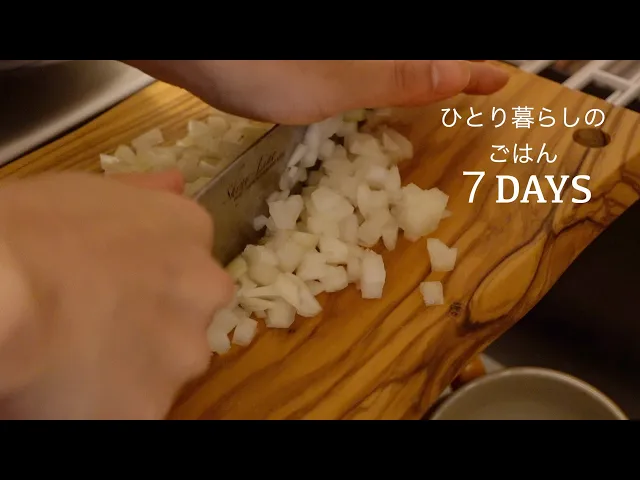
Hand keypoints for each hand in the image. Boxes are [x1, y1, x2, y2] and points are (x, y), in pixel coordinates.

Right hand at [0, 170, 233, 418]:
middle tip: (96, 324)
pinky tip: (69, 387)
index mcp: (189, 232)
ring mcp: (183, 351)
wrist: (6, 289)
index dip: (153, 278)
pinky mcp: (152, 406)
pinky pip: (136, 407)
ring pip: (167, 366)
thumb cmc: (33, 229)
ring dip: (136, 366)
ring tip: (76, 358)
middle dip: (154, 324)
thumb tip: (175, 184)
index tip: (118, 285)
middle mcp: (204, 291)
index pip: (190, 261)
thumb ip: (142, 195)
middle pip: (188, 314)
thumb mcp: (87, 191)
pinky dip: (111, 403)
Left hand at [124, 60, 509, 124]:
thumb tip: (462, 73)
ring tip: (438, 90)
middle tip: (472, 84)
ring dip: (409, 74)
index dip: (470, 66)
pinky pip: (352, 63)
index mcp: (375, 47)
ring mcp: (329, 51)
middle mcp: (359, 47)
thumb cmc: (257, 65)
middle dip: (443, 70)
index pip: (434, 54)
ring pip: (379, 62)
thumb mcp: (338, 82)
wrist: (184, 45)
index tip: (499, 81)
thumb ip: (402, 77)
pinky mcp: (300, 52)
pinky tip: (373, 90)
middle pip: (407, 59)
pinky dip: (369, 76)